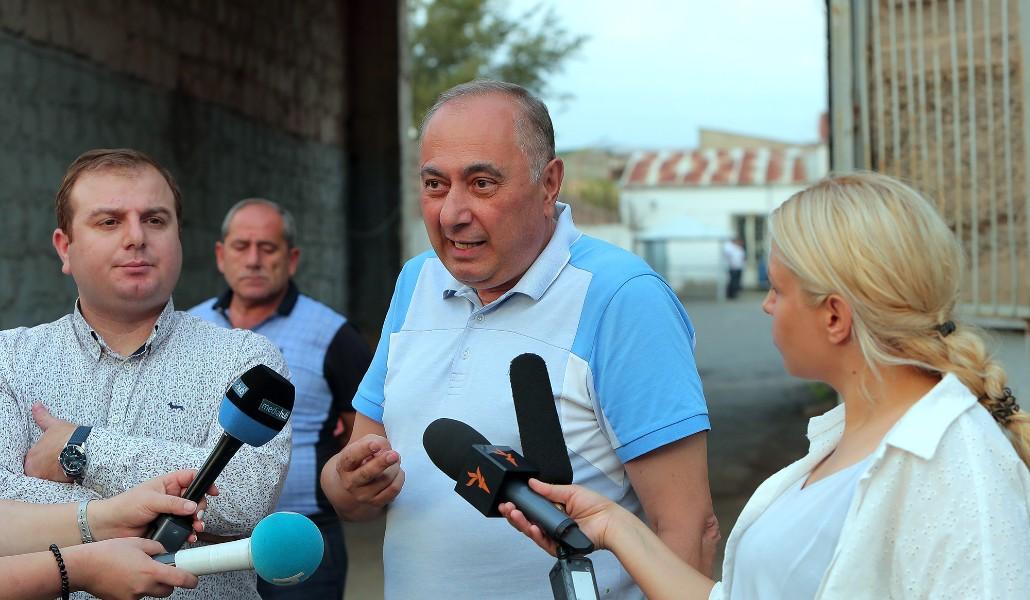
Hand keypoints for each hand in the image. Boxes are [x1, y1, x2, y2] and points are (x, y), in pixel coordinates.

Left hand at [24, 404, 75, 481]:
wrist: (82, 448)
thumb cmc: (67, 437)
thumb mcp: (54, 425)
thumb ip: (42, 417)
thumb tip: (35, 405)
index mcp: (31, 457)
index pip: (31, 461)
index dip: (41, 458)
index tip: (50, 455)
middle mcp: (35, 470)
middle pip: (38, 471)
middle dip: (46, 467)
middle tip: (58, 461)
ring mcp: (47, 478)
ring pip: (48, 478)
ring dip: (54, 474)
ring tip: (65, 466)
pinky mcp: (59, 483)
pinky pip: (59, 482)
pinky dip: (63, 478)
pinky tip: (70, 472)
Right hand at [63, 538, 197, 598]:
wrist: (83, 567)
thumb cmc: (107, 552)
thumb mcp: (138, 542)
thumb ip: (156, 548)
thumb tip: (164, 552)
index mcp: (151, 571)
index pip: (180, 579)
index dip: (190, 579)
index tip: (194, 578)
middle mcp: (143, 587)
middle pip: (167, 590)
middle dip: (170, 582)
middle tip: (164, 571)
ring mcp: (132, 597)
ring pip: (152, 594)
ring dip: (152, 585)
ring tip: (139, 572)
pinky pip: (136, 596)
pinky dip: (137, 589)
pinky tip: (128, 578)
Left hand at [90, 470, 217, 541]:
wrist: (110, 527)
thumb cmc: (126, 506)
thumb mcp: (151, 500)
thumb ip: (173, 503)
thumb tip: (192, 506)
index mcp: (168, 484)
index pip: (191, 477)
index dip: (204, 482)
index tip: (212, 492)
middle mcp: (172, 497)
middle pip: (195, 499)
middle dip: (200, 508)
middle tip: (198, 516)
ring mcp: (170, 513)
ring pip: (191, 516)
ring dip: (196, 522)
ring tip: (196, 528)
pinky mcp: (167, 527)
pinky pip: (183, 530)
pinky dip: (188, 534)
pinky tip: (189, 537)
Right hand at [332, 434, 404, 507]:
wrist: (358, 481)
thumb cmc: (364, 457)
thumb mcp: (365, 444)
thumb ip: (375, 441)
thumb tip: (384, 449)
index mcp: (343, 465)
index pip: (351, 457)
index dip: (363, 450)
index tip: (375, 445)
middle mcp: (350, 482)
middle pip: (367, 473)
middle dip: (381, 463)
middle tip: (394, 455)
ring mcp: (362, 495)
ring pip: (386, 479)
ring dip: (395, 467)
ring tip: (394, 461)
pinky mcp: (375, 503)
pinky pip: (393, 490)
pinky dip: (399, 478)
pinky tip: (398, 472)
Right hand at [499, 479, 622, 555]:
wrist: (608, 521)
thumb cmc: (595, 506)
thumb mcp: (570, 492)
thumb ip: (549, 489)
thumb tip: (532, 482)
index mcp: (553, 509)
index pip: (531, 508)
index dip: (519, 505)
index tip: (509, 499)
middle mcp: (551, 523)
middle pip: (527, 521)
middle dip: (514, 514)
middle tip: (506, 507)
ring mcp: (553, 535)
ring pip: (532, 532)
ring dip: (521, 523)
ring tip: (514, 514)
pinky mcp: (558, 547)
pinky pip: (543, 542)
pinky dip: (536, 534)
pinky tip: (532, 527)